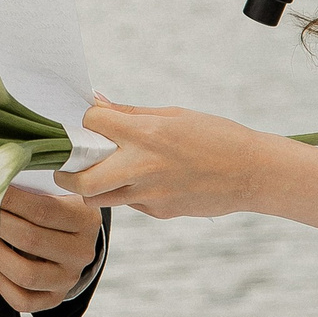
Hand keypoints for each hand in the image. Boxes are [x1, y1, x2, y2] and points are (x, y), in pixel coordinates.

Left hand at [0, 184, 99, 313]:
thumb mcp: (58, 191)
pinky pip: (22, 300)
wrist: (74, 239)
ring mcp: (69, 278)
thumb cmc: (58, 207)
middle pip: (31, 240)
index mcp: (85, 219)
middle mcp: (81, 252)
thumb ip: (34, 183)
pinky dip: (2, 283)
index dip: (11, 200)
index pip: (43, 210)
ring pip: (26, 274)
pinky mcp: (55, 298)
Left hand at [58, 101, 283, 219]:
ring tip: (101, 172)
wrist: (253, 173)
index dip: (84, 120)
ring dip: (91, 187)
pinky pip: (128, 203)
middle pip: (82, 180)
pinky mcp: (159, 213)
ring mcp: (150, 195)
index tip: (85, 121)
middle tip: (66, 165)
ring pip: (99, 199)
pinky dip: (125, 192)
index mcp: (146, 135)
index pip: (92, 125)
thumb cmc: (217, 137)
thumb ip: (131, 114)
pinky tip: (144, 179)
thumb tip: (97, 103)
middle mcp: (143, 167)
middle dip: (65, 173)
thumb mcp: (174, 115)